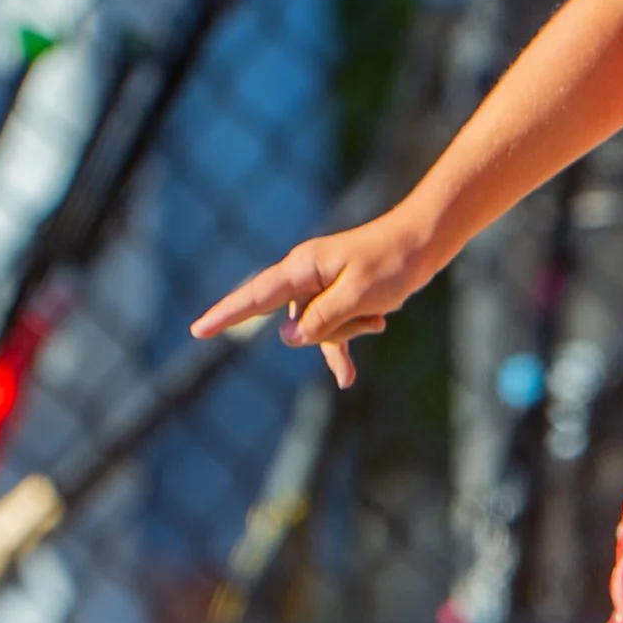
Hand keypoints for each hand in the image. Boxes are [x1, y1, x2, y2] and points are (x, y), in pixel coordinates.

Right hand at [191, 205, 442, 388]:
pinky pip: (332, 329)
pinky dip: (344, 345)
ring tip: (380, 315)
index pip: (256, 296)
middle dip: (331, 333)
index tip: (197, 330)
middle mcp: (306, 276)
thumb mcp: (358, 295)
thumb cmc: (392, 262)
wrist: (424, 242)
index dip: (226, 315)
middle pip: (298, 324)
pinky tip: (346, 380)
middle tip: (369, 314)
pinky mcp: (338, 296)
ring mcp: (321, 286)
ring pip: (319, 330)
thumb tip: (287, 338)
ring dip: (350, 332)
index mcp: (303, 268)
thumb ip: (322, 319)